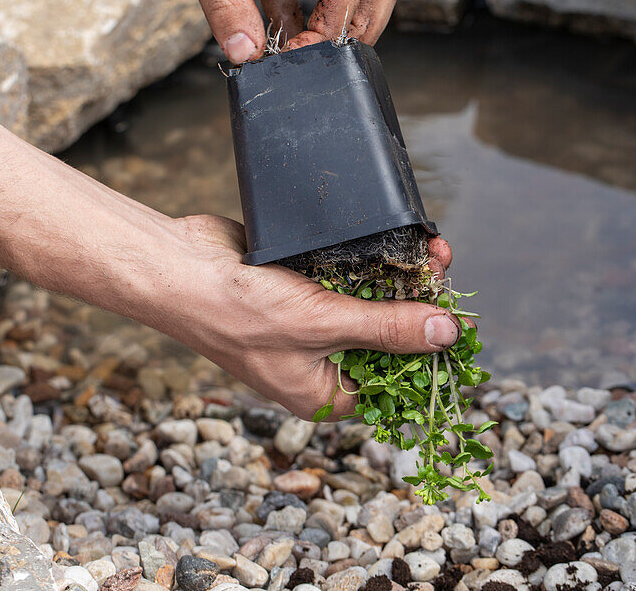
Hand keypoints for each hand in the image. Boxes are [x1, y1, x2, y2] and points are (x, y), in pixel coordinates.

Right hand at [157, 215, 458, 419]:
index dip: (430, 350)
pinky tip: (395, 241)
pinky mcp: (301, 287)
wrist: (176, 268)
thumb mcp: (321, 325)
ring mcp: (311, 323)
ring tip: (430, 248)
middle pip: (388, 337)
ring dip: (399, 276)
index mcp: (325, 394)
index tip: (459, 316)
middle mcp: (321, 363)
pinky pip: (347, 277)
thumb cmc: (236, 313)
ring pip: (370, 303)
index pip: (396, 380)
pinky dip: (370, 261)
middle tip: (442, 266)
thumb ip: (387, 329)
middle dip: (419, 303)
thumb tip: (448, 334)